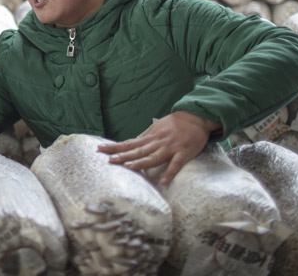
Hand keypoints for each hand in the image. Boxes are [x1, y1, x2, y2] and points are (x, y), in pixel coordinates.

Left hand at [97, 111, 220, 184]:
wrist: (196, 117)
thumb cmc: (174, 124)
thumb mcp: (156, 127)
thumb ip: (145, 137)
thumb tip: (131, 144)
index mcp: (150, 136)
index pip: (129, 143)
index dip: (115, 147)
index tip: (101, 149)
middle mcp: (158, 142)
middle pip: (138, 150)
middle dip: (123, 155)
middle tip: (110, 160)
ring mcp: (171, 147)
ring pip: (154, 156)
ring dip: (141, 162)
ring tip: (128, 168)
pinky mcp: (184, 152)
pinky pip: (176, 164)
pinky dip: (169, 172)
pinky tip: (162, 181)